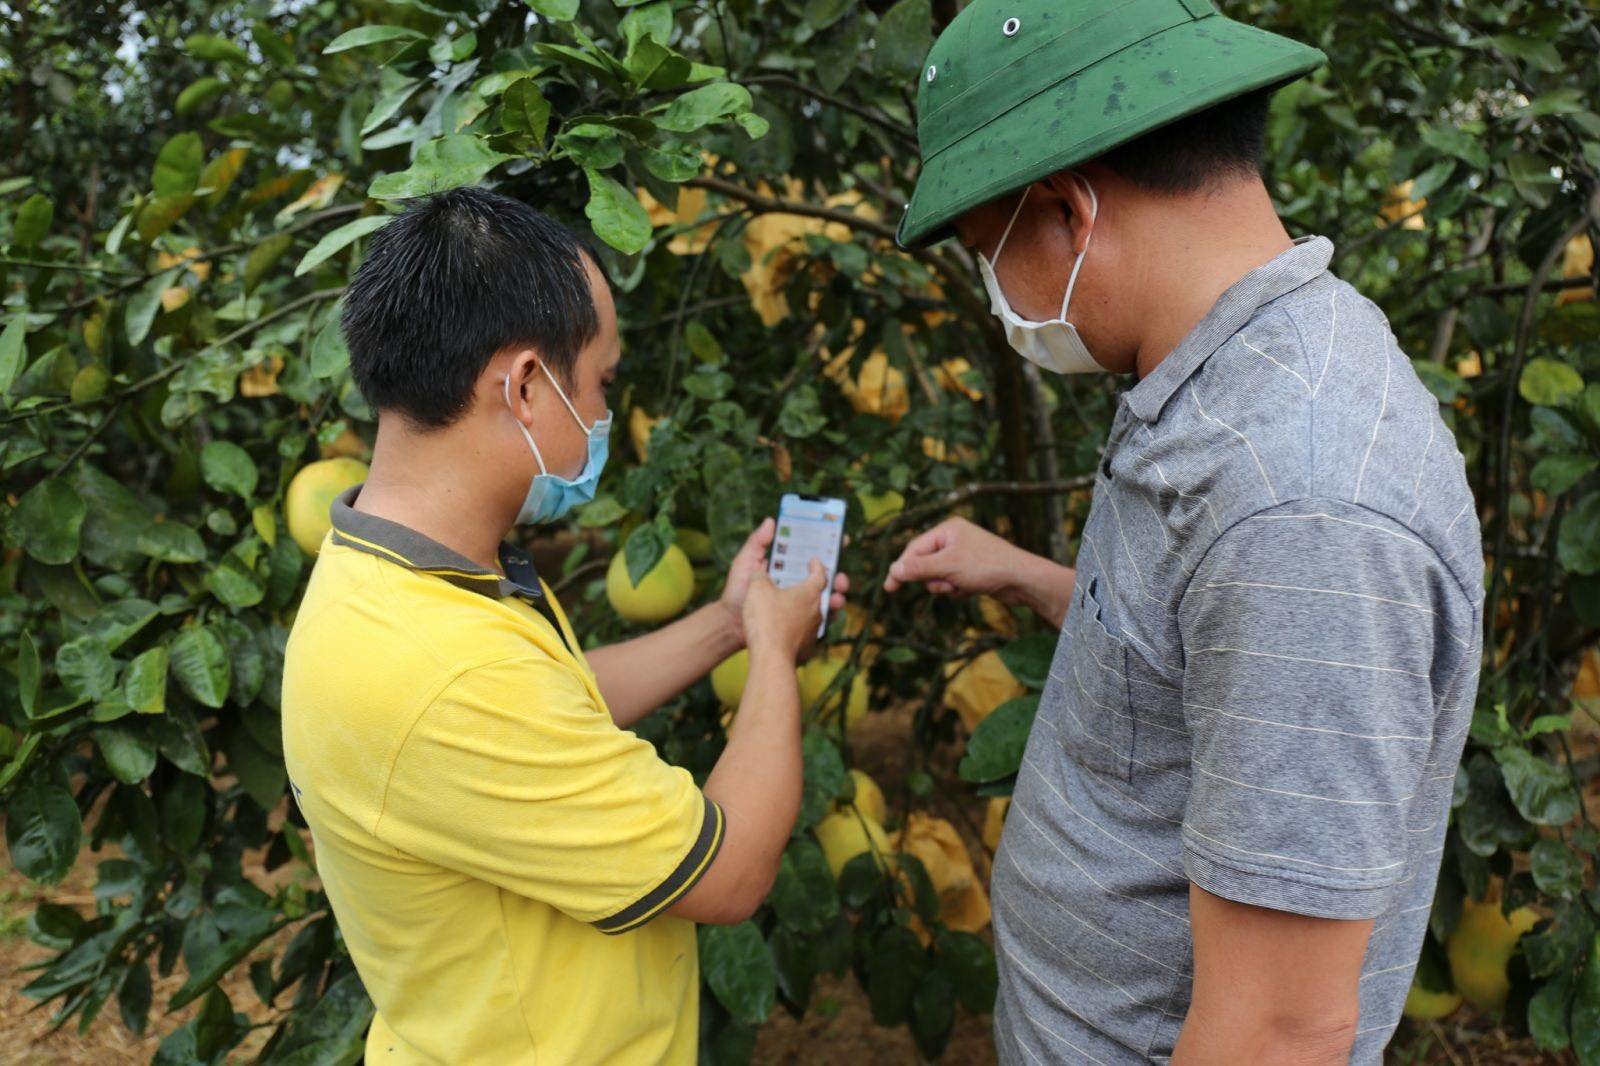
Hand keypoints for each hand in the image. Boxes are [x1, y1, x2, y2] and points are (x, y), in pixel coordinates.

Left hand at [721, 518, 849, 642]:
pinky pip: (820, 617)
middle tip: (840, 575)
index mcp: (784, 566)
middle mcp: (795, 582)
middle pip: (824, 575)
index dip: (826, 544)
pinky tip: (832, 611)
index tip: (839, 537)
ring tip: (838, 595)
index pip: (808, 552)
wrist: (731, 624)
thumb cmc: (736, 592)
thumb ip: (757, 542)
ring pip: (825, 595)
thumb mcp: (745, 563)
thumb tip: (771, 521)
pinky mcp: (800, 620)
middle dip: (837, 573)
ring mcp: (798, 602)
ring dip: (837, 593)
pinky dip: (830, 613)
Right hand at [742, 559, 829, 660]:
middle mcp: (817, 612)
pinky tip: (787, 629)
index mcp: (809, 593)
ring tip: (794, 606)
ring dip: (805, 610)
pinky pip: (805, 634)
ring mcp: (813, 632)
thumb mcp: (757, 589)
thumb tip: (760, 574)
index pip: (820, 575)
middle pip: (821, 596)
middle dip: (815, 588)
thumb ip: (760, 576)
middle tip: (809, 583)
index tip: (814, 561)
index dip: (817, 566)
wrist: (771, 658)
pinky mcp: (807, 648)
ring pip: (814, 616)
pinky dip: (798, 629)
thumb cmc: (766, 620)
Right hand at [883, 517, 1027, 600]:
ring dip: (946, 587)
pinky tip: (972, 590)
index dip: (901, 568)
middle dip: (934, 579)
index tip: (889, 587)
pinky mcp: (970, 571)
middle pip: (925, 564)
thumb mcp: (948, 567)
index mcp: (948, 529)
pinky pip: (951, 583)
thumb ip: (919, 568)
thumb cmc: (987, 566)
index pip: (915, 548)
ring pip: (937, 577)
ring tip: (963, 586)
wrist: (1022, 580)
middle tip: (945, 585)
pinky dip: (958, 590)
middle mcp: (954, 539)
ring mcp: (963, 555)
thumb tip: (893, 569)